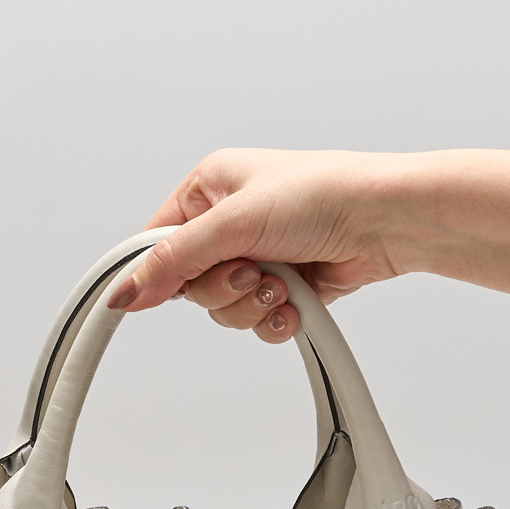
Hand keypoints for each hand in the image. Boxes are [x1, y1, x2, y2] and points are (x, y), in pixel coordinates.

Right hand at [106, 149, 410, 343]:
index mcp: (208, 189)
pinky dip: (274, 319)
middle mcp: (229, 222)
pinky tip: (295, 304)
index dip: (159, 274)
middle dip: (223, 290)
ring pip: (224, 308)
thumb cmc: (322, 195)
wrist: (385, 220)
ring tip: (283, 284)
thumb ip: (174, 261)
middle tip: (253, 273)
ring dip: (252, 306)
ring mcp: (258, 255)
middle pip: (191, 285)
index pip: (158, 242)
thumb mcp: (234, 223)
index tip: (164, 295)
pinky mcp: (285, 285)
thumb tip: (124, 291)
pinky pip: (258, 320)